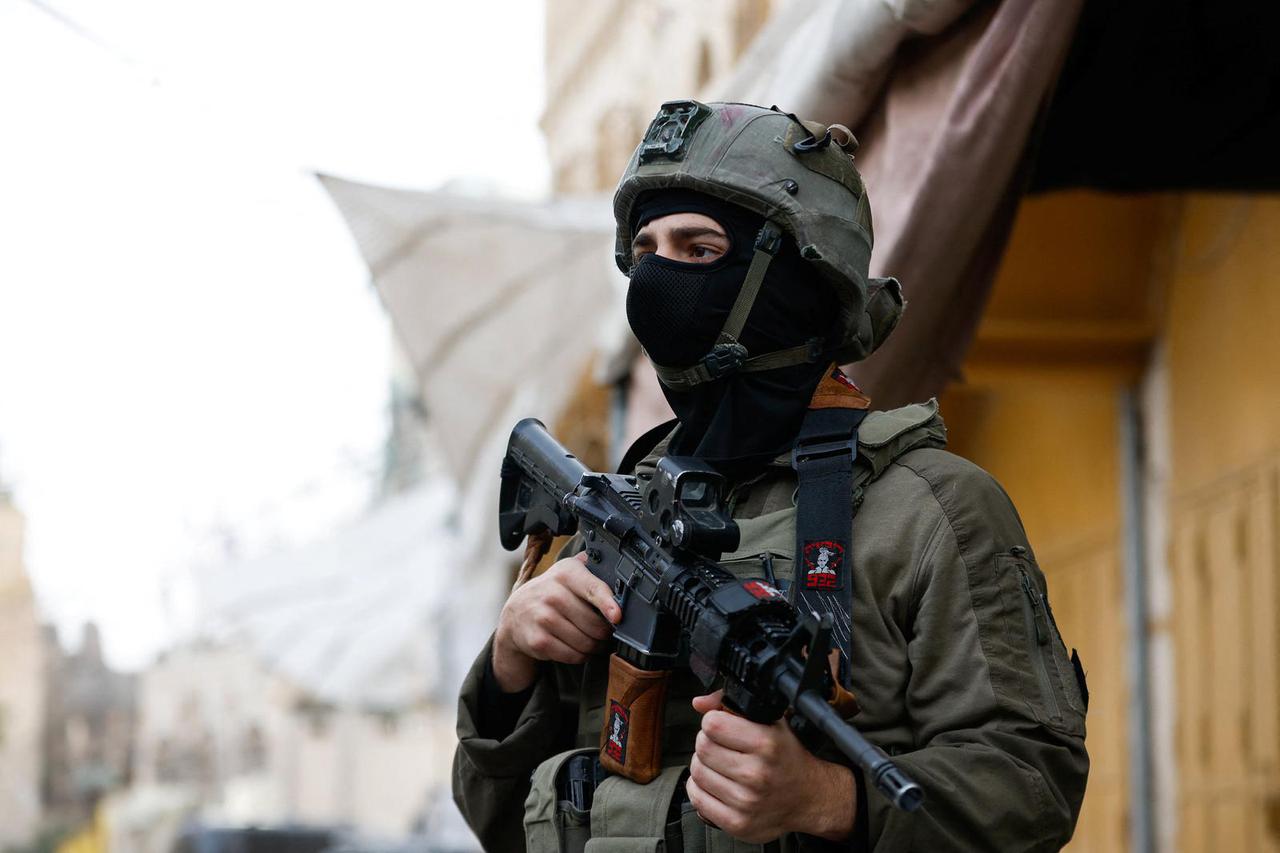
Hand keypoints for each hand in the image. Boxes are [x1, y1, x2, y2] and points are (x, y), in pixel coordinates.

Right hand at [492, 552, 620, 691]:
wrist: (515, 613)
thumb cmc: (551, 593)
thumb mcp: (568, 573)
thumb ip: (593, 570)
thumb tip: (623, 573)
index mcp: (565, 573)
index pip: (592, 588)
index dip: (608, 604)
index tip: (617, 616)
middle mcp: (552, 594)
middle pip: (595, 624)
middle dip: (605, 633)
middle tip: (605, 632)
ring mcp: (543, 618)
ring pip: (586, 642)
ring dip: (595, 647)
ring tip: (593, 640)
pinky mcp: (539, 641)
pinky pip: (573, 655)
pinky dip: (581, 656)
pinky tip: (577, 647)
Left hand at [686, 690, 857, 842]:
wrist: (809, 798)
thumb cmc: (787, 757)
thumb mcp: (771, 722)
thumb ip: (733, 704)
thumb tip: (699, 703)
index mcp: (766, 744)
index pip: (713, 725)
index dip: (713, 721)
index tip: (721, 726)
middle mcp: (757, 774)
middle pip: (703, 748)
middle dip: (707, 742)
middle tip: (720, 746)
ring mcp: (746, 801)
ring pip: (697, 773)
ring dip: (703, 765)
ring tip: (720, 765)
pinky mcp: (737, 823)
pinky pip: (697, 799)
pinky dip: (700, 788)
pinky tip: (716, 783)